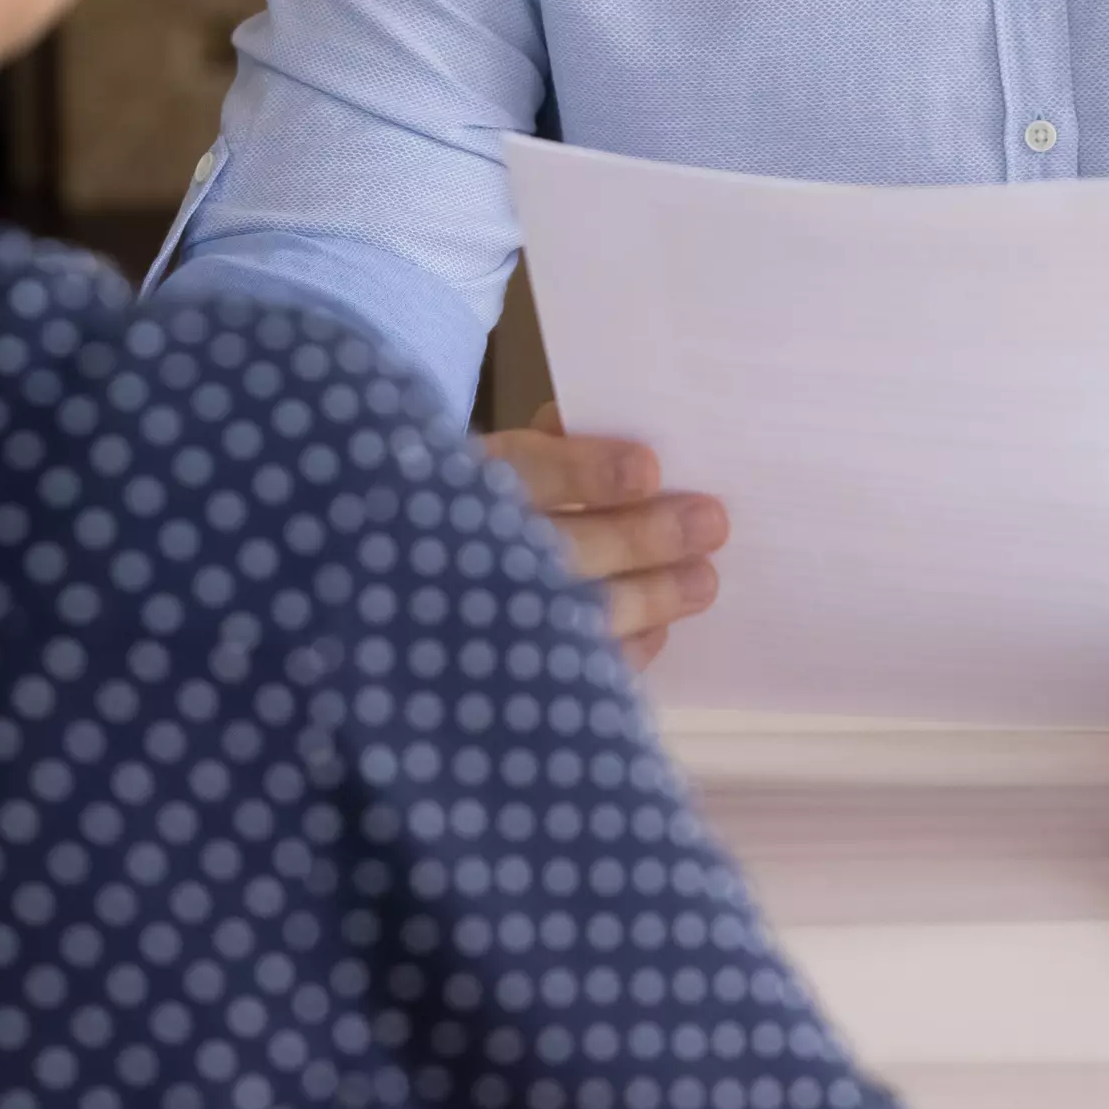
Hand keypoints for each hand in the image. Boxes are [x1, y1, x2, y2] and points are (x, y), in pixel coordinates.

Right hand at [481, 401, 727, 668]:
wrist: (398, 620)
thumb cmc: (463, 523)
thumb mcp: (489, 472)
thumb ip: (546, 451)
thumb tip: (593, 427)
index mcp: (458, 488)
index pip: (523, 474)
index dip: (584, 472)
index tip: (648, 470)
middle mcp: (468, 557)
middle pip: (562, 549)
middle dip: (639, 538)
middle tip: (709, 522)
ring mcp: (486, 627)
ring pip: (576, 615)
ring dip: (649, 597)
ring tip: (703, 581)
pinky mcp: (508, 680)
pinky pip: (576, 671)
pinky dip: (622, 650)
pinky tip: (658, 629)